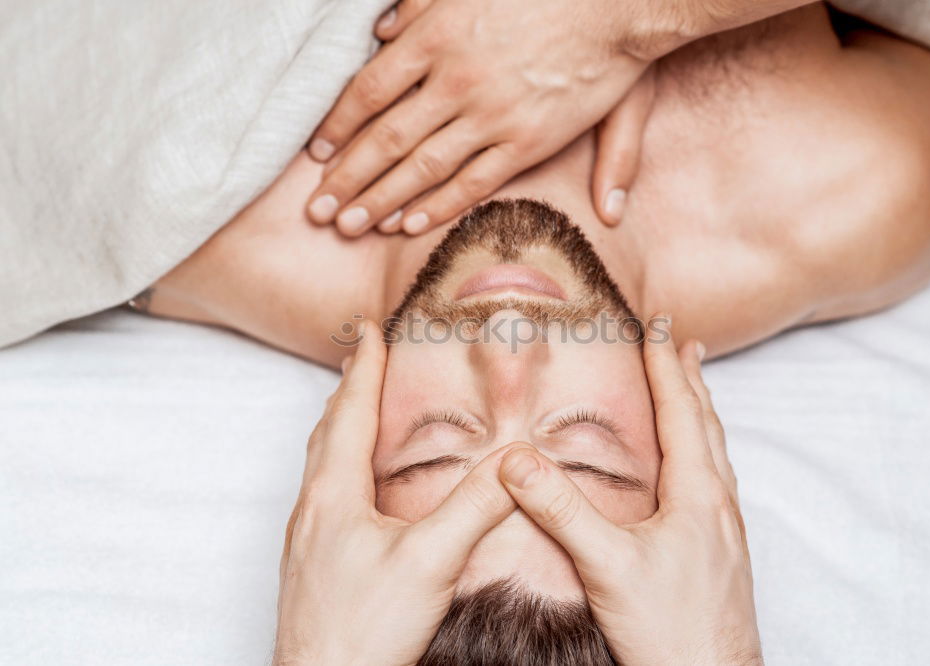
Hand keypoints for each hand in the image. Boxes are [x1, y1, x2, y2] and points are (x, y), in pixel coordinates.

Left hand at [273, 321, 519, 664]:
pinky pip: (322, 498)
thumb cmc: (365, 630)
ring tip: (355, 415)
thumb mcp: (432, 561)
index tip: (367, 330)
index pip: (351, 415)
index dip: (363, 369)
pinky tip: (355, 494)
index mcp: (334, 496)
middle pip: (327, 434)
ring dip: (338, 430)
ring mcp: (306, 542)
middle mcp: (313, 511)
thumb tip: (512, 462)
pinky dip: (338, 469)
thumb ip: (474, 507)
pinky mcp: (311, 568)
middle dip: (347, 392)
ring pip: (320, 468)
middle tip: (360, 361)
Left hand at [305, 0, 657, 234]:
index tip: (317, 153)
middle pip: (385, 137)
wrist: (618, 2)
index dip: (338, 126)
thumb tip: (383, 28)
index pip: (369, 90)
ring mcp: (491, 115)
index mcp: (438, 36)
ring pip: (422, 166)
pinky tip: (408, 225)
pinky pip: (474, 181)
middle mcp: (456, 80)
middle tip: (317, 211)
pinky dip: (438, 204)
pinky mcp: (527, 141)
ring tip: (349, 226)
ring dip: (381, 200)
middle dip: (347, 179)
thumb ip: (423, 5)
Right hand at [497, 326, 761, 664]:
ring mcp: (726, 531)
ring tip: (694, 393)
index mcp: (697, 495)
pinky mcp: (723, 554)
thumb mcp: (606, 565)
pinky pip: (716, 484)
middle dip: (692, 380)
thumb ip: (561, 509)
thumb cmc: (668, 630)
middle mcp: (719, 505)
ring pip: (716, 456)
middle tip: (685, 343)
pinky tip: (694, 475)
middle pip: (707, 426)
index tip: (661, 327)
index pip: (682, 413)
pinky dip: (704, 455)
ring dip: (703, 415)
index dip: (667, 367)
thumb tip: (517, 460)